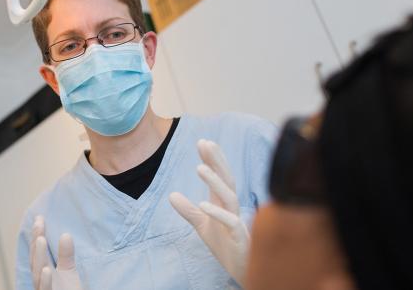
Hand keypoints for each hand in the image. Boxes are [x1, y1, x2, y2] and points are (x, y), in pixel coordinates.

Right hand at [30, 216, 82, 289]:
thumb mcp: (68, 273)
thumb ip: (66, 256)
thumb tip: (65, 234)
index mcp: (44, 273)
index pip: (38, 252)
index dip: (38, 235)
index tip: (40, 218)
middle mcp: (41, 281)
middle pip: (36, 260)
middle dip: (36, 242)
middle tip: (39, 223)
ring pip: (38, 274)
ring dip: (38, 257)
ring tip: (40, 239)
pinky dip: (45, 281)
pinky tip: (46, 269)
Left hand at [169, 139, 249, 285]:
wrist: (241, 270)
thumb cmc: (225, 244)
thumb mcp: (202, 226)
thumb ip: (189, 210)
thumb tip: (172, 195)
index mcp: (224, 202)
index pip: (220, 176)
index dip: (212, 160)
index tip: (202, 142)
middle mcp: (232, 208)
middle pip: (227, 179)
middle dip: (217, 161)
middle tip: (205, 143)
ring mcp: (237, 221)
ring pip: (229, 196)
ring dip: (215, 181)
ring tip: (199, 168)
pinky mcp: (238, 236)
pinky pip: (230, 222)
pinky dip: (217, 212)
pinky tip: (203, 204)